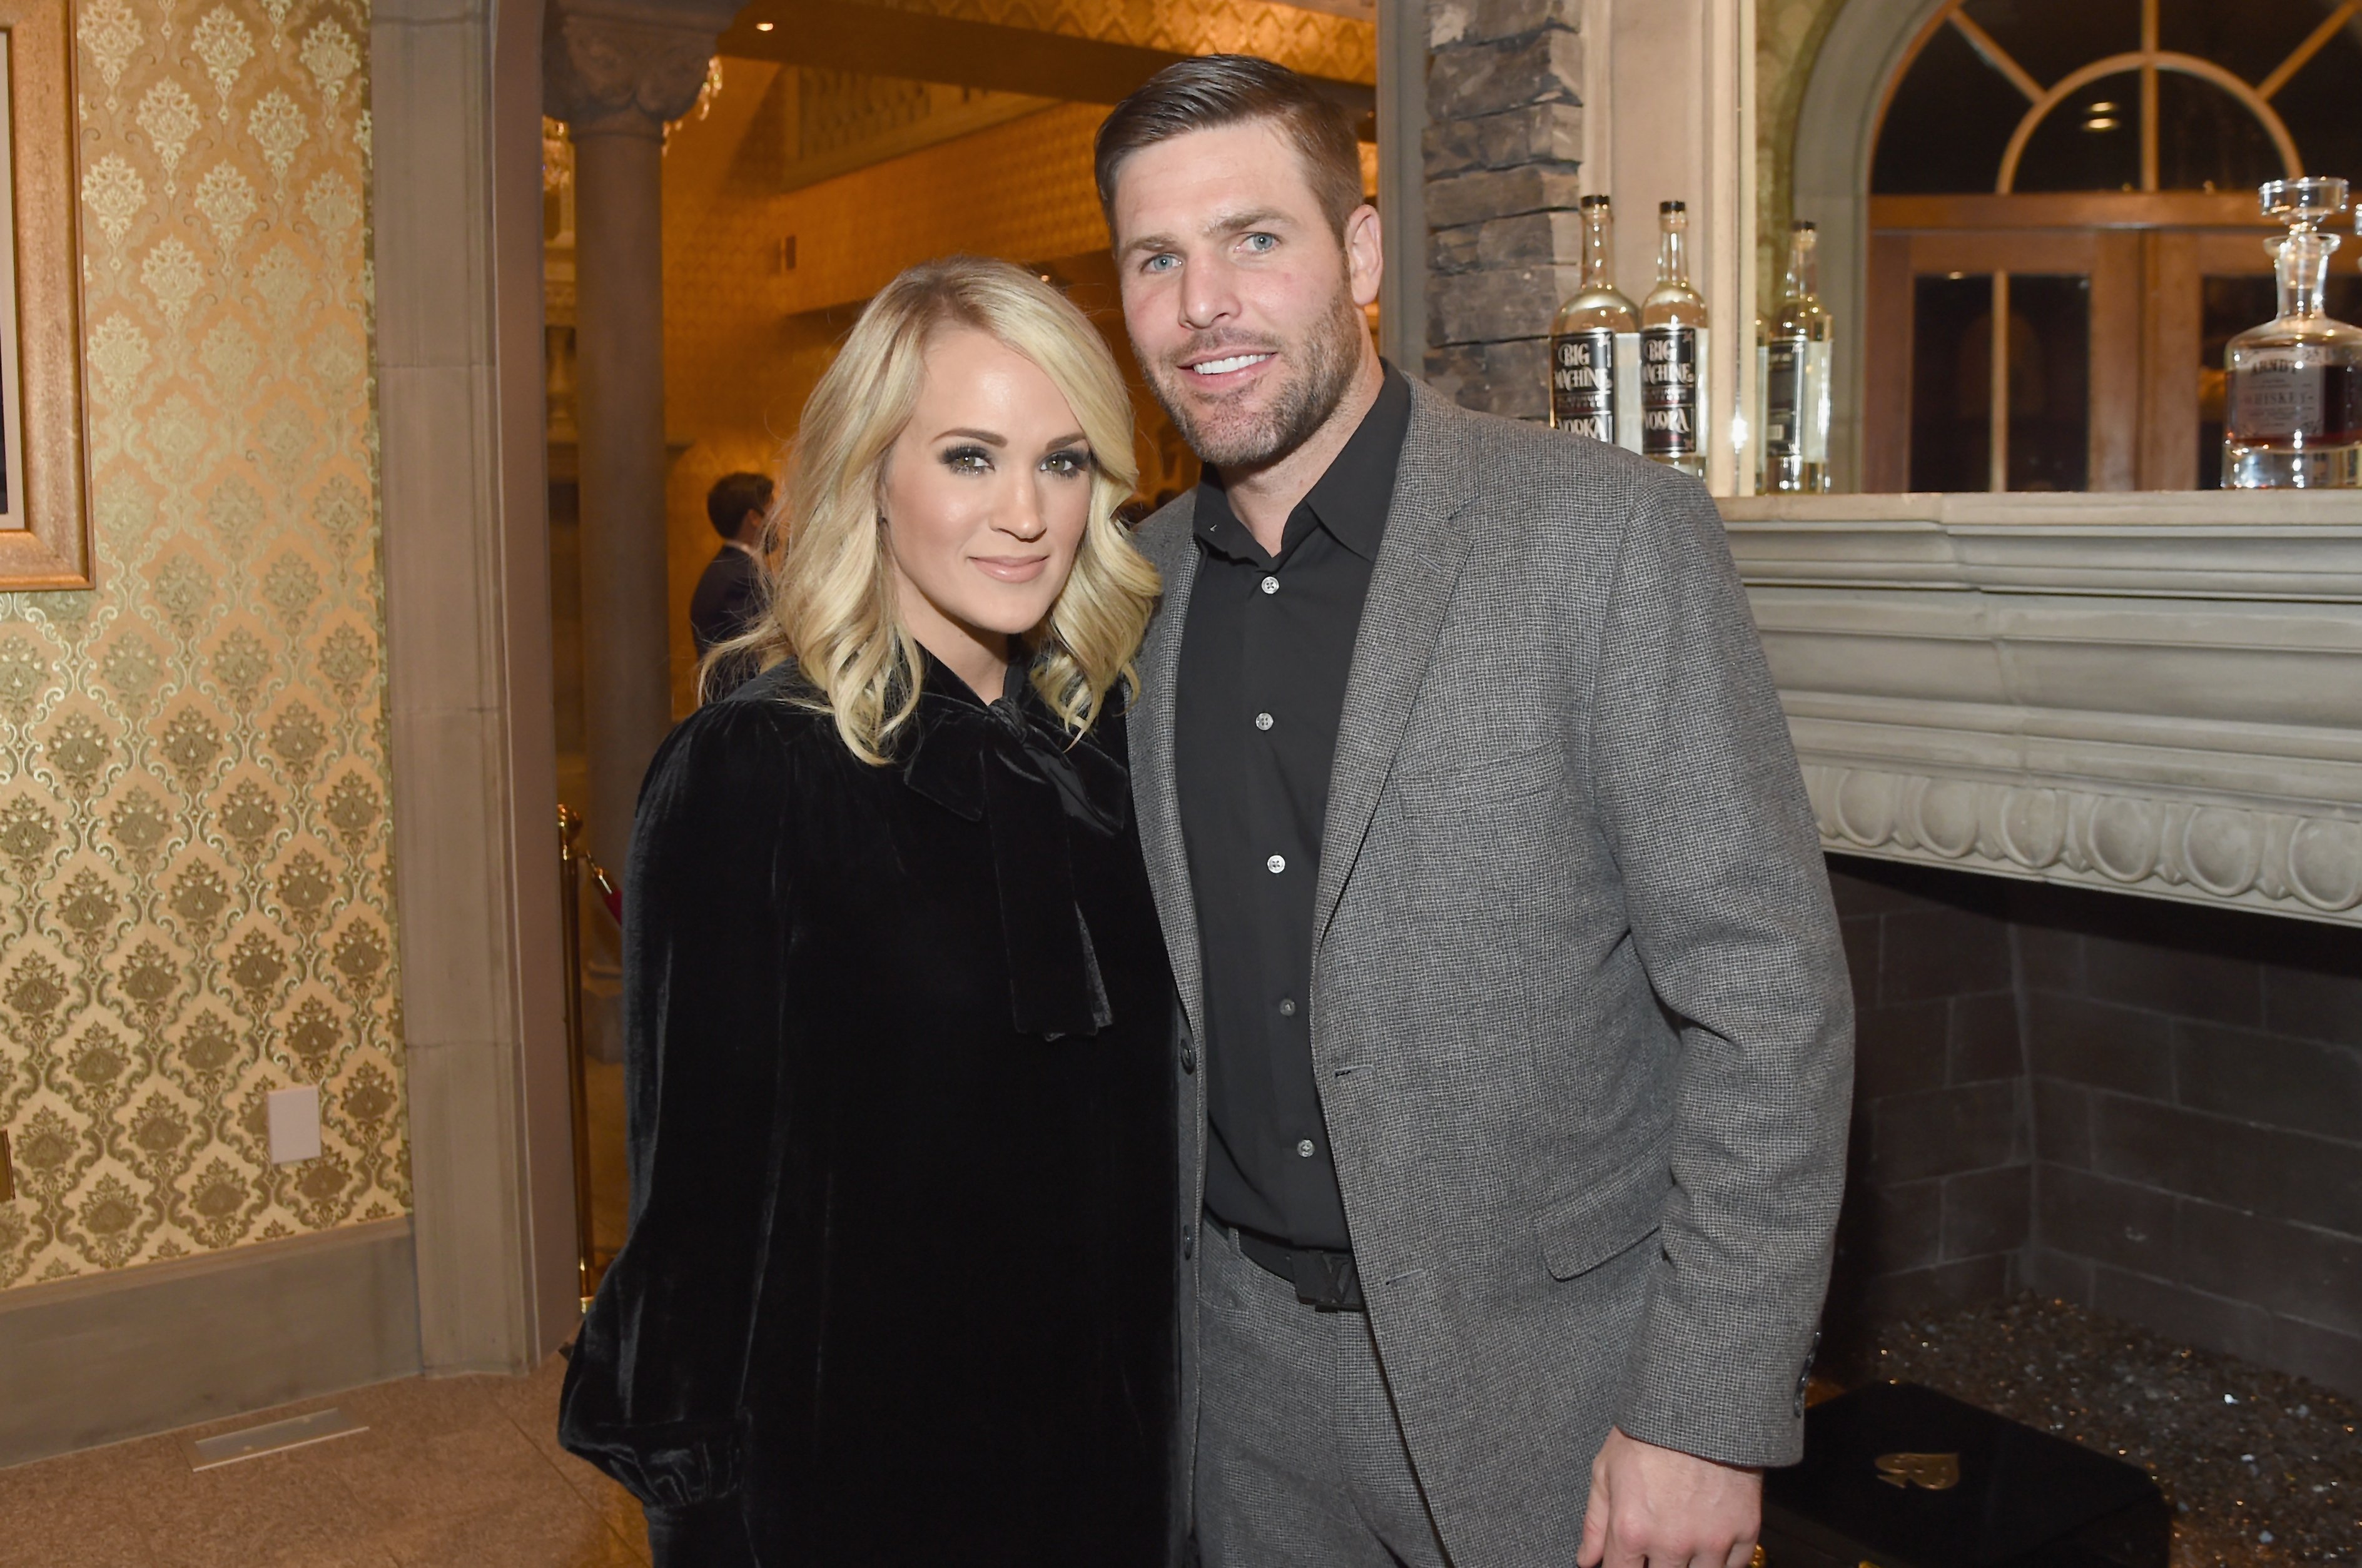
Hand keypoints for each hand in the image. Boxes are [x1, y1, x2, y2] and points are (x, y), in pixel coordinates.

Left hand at [1576, 1426, 1760, 1567]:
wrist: (1701, 1404)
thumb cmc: (1649, 1432)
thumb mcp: (1606, 1470)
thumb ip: (1595, 1523)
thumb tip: (1586, 1560)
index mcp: (1632, 1531)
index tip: (1629, 1559)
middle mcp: (1671, 1543)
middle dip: (1655, 1566)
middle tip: (1656, 1546)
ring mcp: (1711, 1541)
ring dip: (1688, 1567)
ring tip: (1681, 1545)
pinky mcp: (1744, 1531)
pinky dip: (1721, 1563)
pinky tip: (1708, 1546)